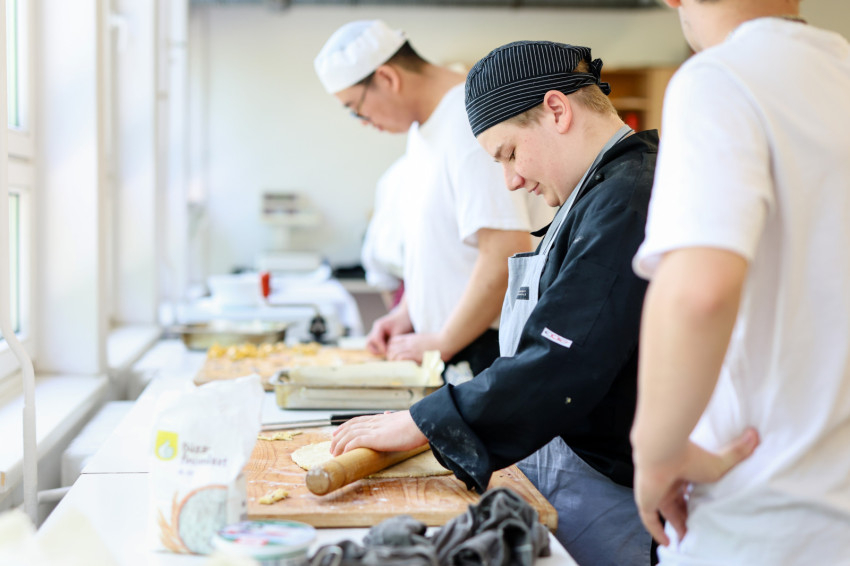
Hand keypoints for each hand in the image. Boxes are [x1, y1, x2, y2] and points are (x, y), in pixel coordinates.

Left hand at [330, 411, 427, 455]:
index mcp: (380, 419)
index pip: (357, 420)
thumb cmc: (416, 424)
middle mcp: (374, 422)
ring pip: (349, 434)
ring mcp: (374, 429)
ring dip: (339, 444)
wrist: (422, 423)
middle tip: (332, 445)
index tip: (337, 431)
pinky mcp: (375, 438)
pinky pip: (355, 441)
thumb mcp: (401, 419)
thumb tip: (387, 413)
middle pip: (350, 427)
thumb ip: (392, 418)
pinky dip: (347, 447)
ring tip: (334, 453)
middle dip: (338, 436)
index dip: (345, 426)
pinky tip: (344, 453)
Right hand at [366, 308, 412, 355]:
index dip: (381, 348)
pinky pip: (375, 345)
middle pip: (368, 343)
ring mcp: (376, 332)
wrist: (405, 315)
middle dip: (375, 350)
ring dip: (376, 350)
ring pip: (370, 344)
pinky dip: (380, 349)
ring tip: (387, 353)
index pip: (376, 340)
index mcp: (379, 326)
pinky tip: (389, 350)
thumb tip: (389, 353)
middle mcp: (375, 329)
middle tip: (386, 353)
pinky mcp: (379, 336)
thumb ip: (393, 342)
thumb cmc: (403, 322)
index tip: (389, 353)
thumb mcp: (400, 332)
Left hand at [386, 333, 440, 363]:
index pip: (393, 340)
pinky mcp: (414, 354)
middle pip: (390, 347)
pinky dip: (399, 362)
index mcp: (411, 338)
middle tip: (394, 362)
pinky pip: (400, 357)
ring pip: (393, 353)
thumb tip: (419, 351)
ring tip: (397, 366)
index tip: (394, 354)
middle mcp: (409, 342)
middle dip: (390, 355)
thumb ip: (419, 344)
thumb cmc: (440, 342)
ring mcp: (411, 347)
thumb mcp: (426, 340)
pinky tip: (403, 366)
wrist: (446, 340)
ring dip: (393, 360)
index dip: (391, 348)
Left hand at [634, 428, 758, 545]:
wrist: (663, 453)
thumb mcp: (720, 462)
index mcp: (682, 470)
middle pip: (677, 502)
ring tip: (688, 540)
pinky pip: (650, 520)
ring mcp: (655, 491)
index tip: (706, 509)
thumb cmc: (689, 456)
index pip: (689, 488)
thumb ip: (738, 452)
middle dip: (687, 515)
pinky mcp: (646, 501)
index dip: (696, 499)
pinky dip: (657, 532)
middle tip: (699, 528)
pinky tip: (667, 544)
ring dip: (676, 526)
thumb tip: (756, 434)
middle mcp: (667, 481)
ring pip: (666, 513)